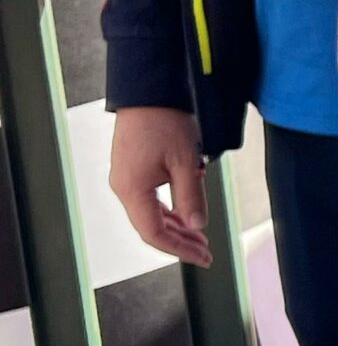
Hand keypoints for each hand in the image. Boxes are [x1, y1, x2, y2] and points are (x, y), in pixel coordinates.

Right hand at [109, 106, 212, 266]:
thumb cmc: (165, 120)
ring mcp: (126, 177)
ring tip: (200, 236)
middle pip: (151, 227)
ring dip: (176, 227)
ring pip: (151, 214)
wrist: (148, 89)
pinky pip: (149, 199)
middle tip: (206, 251)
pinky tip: (187, 215)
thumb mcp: (186, 162)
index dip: (179, 249)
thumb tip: (197, 226)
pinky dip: (169, 210)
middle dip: (180, 241)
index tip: (202, 256)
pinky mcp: (132, 169)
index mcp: (131, 189)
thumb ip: (191, 197)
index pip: (154, 233)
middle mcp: (123, 186)